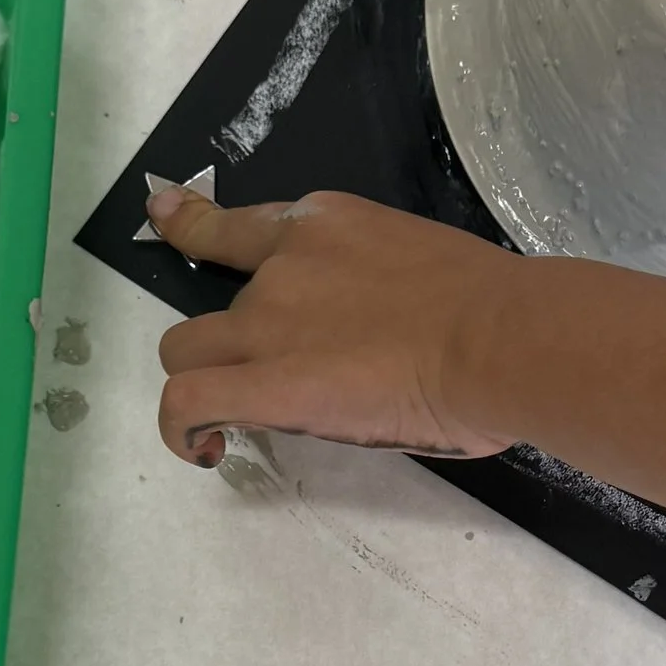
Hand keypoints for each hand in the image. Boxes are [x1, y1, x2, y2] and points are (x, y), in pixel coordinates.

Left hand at [149, 184, 519, 463]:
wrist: (498, 337)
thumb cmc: (491, 306)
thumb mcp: (418, 261)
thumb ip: (377, 284)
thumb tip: (392, 329)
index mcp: (323, 228)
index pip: (240, 228)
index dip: (193, 226)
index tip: (167, 217)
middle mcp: (282, 269)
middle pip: (210, 303)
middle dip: (224, 341)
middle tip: (264, 376)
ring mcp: (267, 325)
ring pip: (185, 351)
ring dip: (203, 381)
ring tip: (232, 419)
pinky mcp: (266, 386)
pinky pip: (186, 403)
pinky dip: (180, 429)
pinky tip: (203, 449)